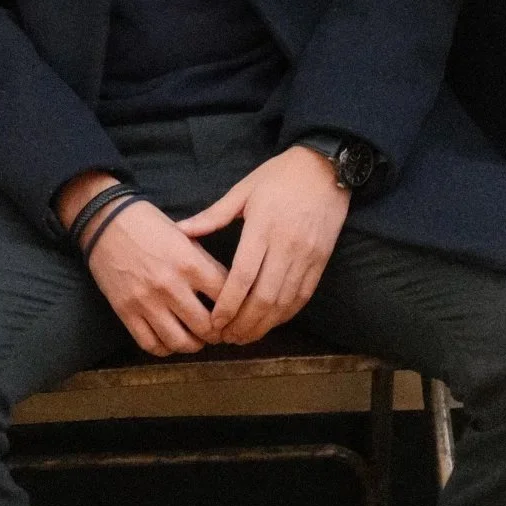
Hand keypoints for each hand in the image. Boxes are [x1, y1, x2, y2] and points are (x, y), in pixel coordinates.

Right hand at [81, 195, 227, 356]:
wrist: (104, 221)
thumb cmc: (147, 223)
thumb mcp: (184, 235)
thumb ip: (204, 262)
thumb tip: (227, 287)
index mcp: (189, 263)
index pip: (225, 296)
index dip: (235, 307)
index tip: (235, 311)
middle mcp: (170, 286)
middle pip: (206, 327)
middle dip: (217, 333)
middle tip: (218, 331)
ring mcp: (146, 302)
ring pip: (180, 342)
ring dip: (193, 345)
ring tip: (196, 339)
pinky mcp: (125, 312)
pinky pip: (150, 344)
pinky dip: (165, 349)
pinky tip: (170, 340)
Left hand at [178, 145, 347, 344]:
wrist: (325, 167)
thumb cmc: (279, 176)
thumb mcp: (243, 189)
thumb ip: (213, 215)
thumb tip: (180, 230)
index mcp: (262, 227)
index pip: (244, 276)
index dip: (228, 304)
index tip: (215, 322)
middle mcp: (286, 246)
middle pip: (264, 296)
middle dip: (244, 323)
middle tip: (227, 338)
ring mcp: (307, 256)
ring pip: (285, 301)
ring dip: (264, 324)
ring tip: (244, 337)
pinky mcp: (321, 261)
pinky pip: (303, 296)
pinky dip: (286, 314)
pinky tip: (270, 323)